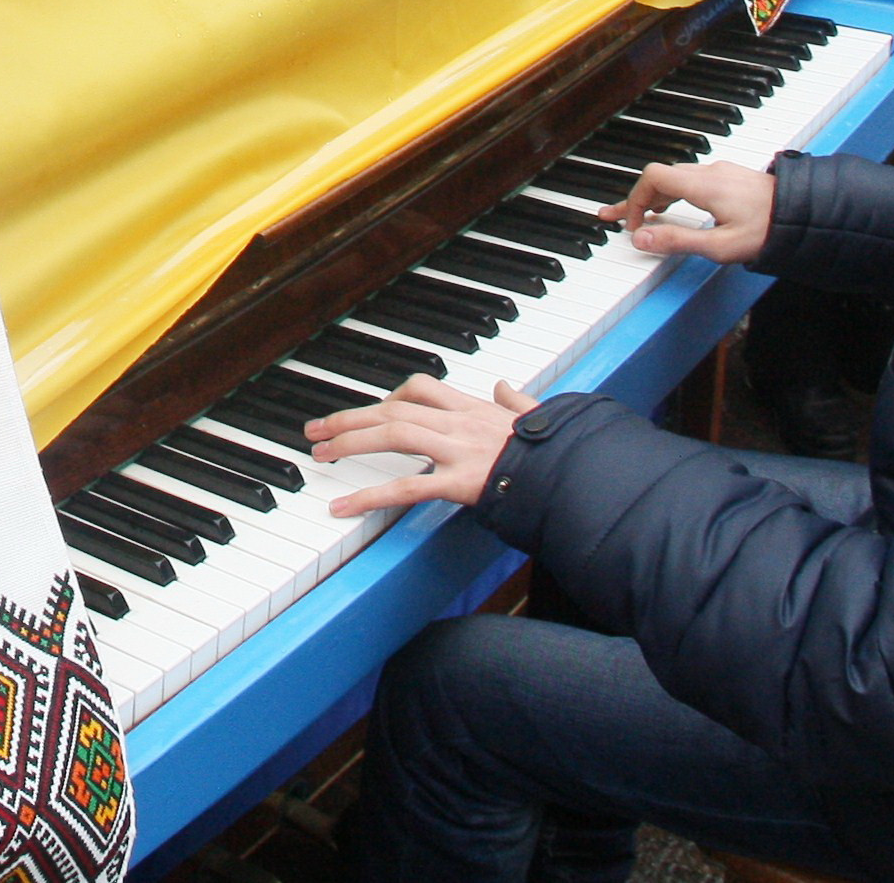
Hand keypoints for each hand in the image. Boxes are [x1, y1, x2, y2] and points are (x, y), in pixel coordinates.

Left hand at [306, 375, 538, 517]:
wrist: (576, 472)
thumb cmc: (560, 449)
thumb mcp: (538, 416)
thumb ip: (518, 402)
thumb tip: (506, 386)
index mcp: (475, 408)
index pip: (421, 387)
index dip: (390, 396)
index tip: (372, 410)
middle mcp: (461, 423)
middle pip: (394, 408)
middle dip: (350, 416)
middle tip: (316, 429)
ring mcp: (458, 450)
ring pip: (394, 434)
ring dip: (350, 441)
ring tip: (320, 454)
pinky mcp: (460, 482)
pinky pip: (407, 487)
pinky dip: (369, 496)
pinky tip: (342, 507)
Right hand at [598, 159, 774, 263]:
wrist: (806, 214)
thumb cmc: (769, 230)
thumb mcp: (720, 245)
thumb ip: (677, 240)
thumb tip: (640, 237)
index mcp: (703, 184)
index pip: (652, 178)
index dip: (633, 200)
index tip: (632, 225)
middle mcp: (709, 172)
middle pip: (660, 178)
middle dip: (636, 199)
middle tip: (616, 218)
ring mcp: (720, 173)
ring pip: (675, 179)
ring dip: (654, 197)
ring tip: (639, 216)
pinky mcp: (729, 179)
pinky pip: (691, 181)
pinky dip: (673, 195)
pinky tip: (673, 209)